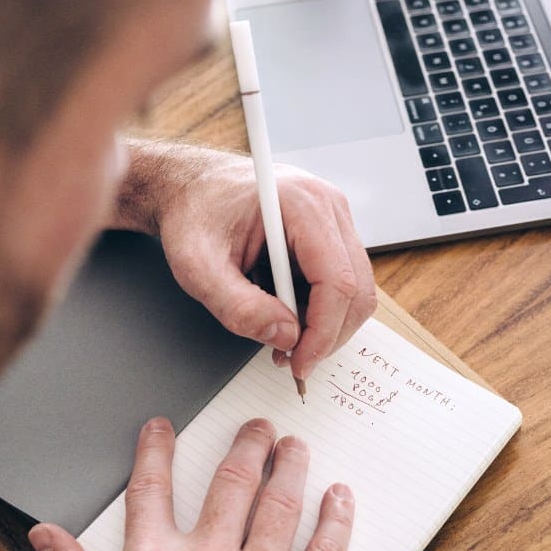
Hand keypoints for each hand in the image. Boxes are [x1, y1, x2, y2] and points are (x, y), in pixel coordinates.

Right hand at [30, 417, 353, 550]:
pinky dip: (335, 521)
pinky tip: (340, 500)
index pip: (153, 488)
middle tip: (257, 427)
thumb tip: (48, 538)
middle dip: (245, 445)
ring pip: (280, 508)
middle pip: (231, 483)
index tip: (164, 428)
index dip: (157, 449)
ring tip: (295, 448)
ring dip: (290, 469)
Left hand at [115, 141, 376, 382]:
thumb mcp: (197, 266)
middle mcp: (329, 206)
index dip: (323, 332)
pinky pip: (342, 283)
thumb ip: (237, 306)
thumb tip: (286, 337)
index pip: (338, 281)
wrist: (192, 188)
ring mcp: (335, 219)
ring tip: (282, 337)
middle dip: (328, 334)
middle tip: (291, 359)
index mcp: (302, 203)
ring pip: (355, 291)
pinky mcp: (332, 233)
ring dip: (324, 325)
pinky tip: (285, 313)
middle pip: (357, 290)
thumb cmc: (194, 215)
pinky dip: (319, 310)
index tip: (300, 363)